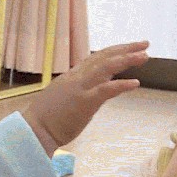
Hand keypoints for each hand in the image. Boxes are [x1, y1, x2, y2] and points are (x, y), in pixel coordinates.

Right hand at [25, 41, 149, 151]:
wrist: (32, 131)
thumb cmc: (45, 120)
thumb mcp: (61, 98)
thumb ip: (76, 91)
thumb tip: (90, 90)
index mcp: (71, 77)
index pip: (95, 58)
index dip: (114, 51)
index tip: (130, 47)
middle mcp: (76, 78)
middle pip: (103, 57)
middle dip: (125, 49)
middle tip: (144, 44)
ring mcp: (80, 89)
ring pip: (106, 68)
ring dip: (127, 60)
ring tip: (144, 56)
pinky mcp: (84, 103)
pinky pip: (106, 90)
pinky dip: (122, 84)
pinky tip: (136, 83)